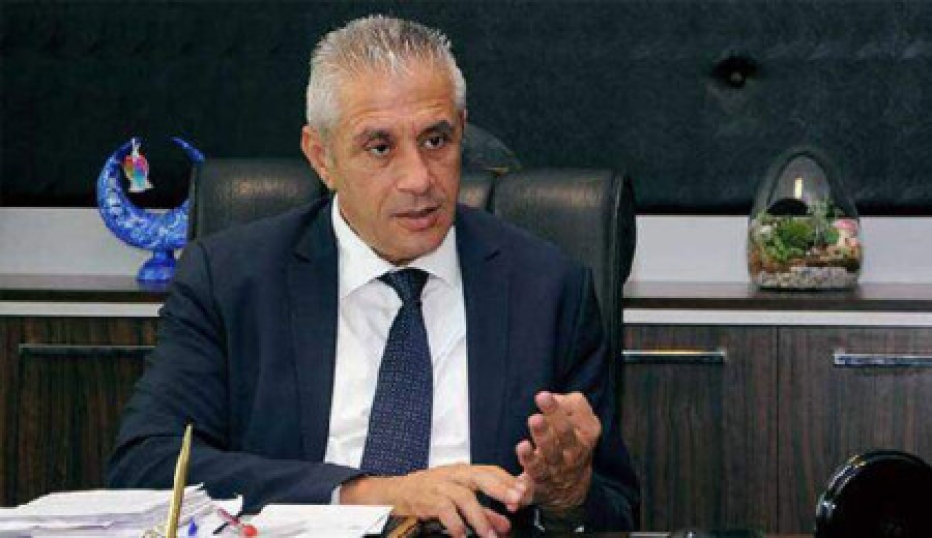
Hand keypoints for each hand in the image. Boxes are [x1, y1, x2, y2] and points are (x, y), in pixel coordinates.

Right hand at [340, 463, 531, 537]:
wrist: (391, 495)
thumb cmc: (427, 496)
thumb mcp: (457, 502)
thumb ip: (483, 512)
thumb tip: (506, 525)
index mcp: (462, 472)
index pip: (490, 470)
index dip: (508, 481)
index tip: (525, 493)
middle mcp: (452, 474)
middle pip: (481, 476)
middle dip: (501, 488)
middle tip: (517, 502)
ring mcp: (437, 485)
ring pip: (464, 496)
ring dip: (480, 517)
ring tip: (490, 536)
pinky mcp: (424, 499)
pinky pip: (443, 510)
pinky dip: (455, 524)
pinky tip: (462, 536)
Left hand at [515, 391, 600, 513]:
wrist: (573, 489)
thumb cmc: (572, 443)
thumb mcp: (584, 423)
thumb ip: (572, 405)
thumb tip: (551, 396)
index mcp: (581, 440)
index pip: (572, 423)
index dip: (557, 410)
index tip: (542, 395)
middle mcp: (567, 458)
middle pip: (556, 445)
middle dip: (545, 432)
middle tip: (534, 418)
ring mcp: (551, 475)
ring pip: (540, 467)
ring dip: (531, 459)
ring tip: (522, 446)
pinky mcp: (535, 491)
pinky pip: (527, 495)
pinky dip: (520, 497)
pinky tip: (512, 498)